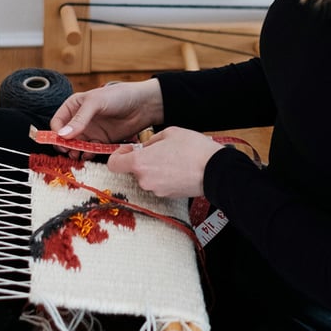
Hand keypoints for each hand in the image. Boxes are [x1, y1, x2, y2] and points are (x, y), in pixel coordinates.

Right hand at [50, 79, 163, 157]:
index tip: (61, 140)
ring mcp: (90, 131)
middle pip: (65, 137)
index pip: (57, 121)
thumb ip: (79, 119)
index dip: (56, 132)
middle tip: (68, 151)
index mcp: (74, 106)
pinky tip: (88, 155)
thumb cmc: (119, 96)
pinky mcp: (101, 141)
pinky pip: (90, 150)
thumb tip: (62, 134)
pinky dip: (87, 155)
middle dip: (64, 145)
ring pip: (76, 146)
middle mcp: (80, 119)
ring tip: (78, 155)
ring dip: (74, 152)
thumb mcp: (95, 102)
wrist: (143, 105)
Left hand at [106, 127, 224, 198]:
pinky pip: (159, 184)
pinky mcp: (168, 196)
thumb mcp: (169, 133)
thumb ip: (150, 141)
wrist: (216, 170)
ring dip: (154, 169)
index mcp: (140, 163)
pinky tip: (178, 168)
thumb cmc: (193, 149)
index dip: (118, 156)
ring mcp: (156, 190)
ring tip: (172, 158)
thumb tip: (144, 147)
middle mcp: (145, 180)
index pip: (114, 164)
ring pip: (147, 177)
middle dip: (142, 161)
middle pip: (133, 170)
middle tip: (158, 151)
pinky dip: (164, 177)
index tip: (128, 150)